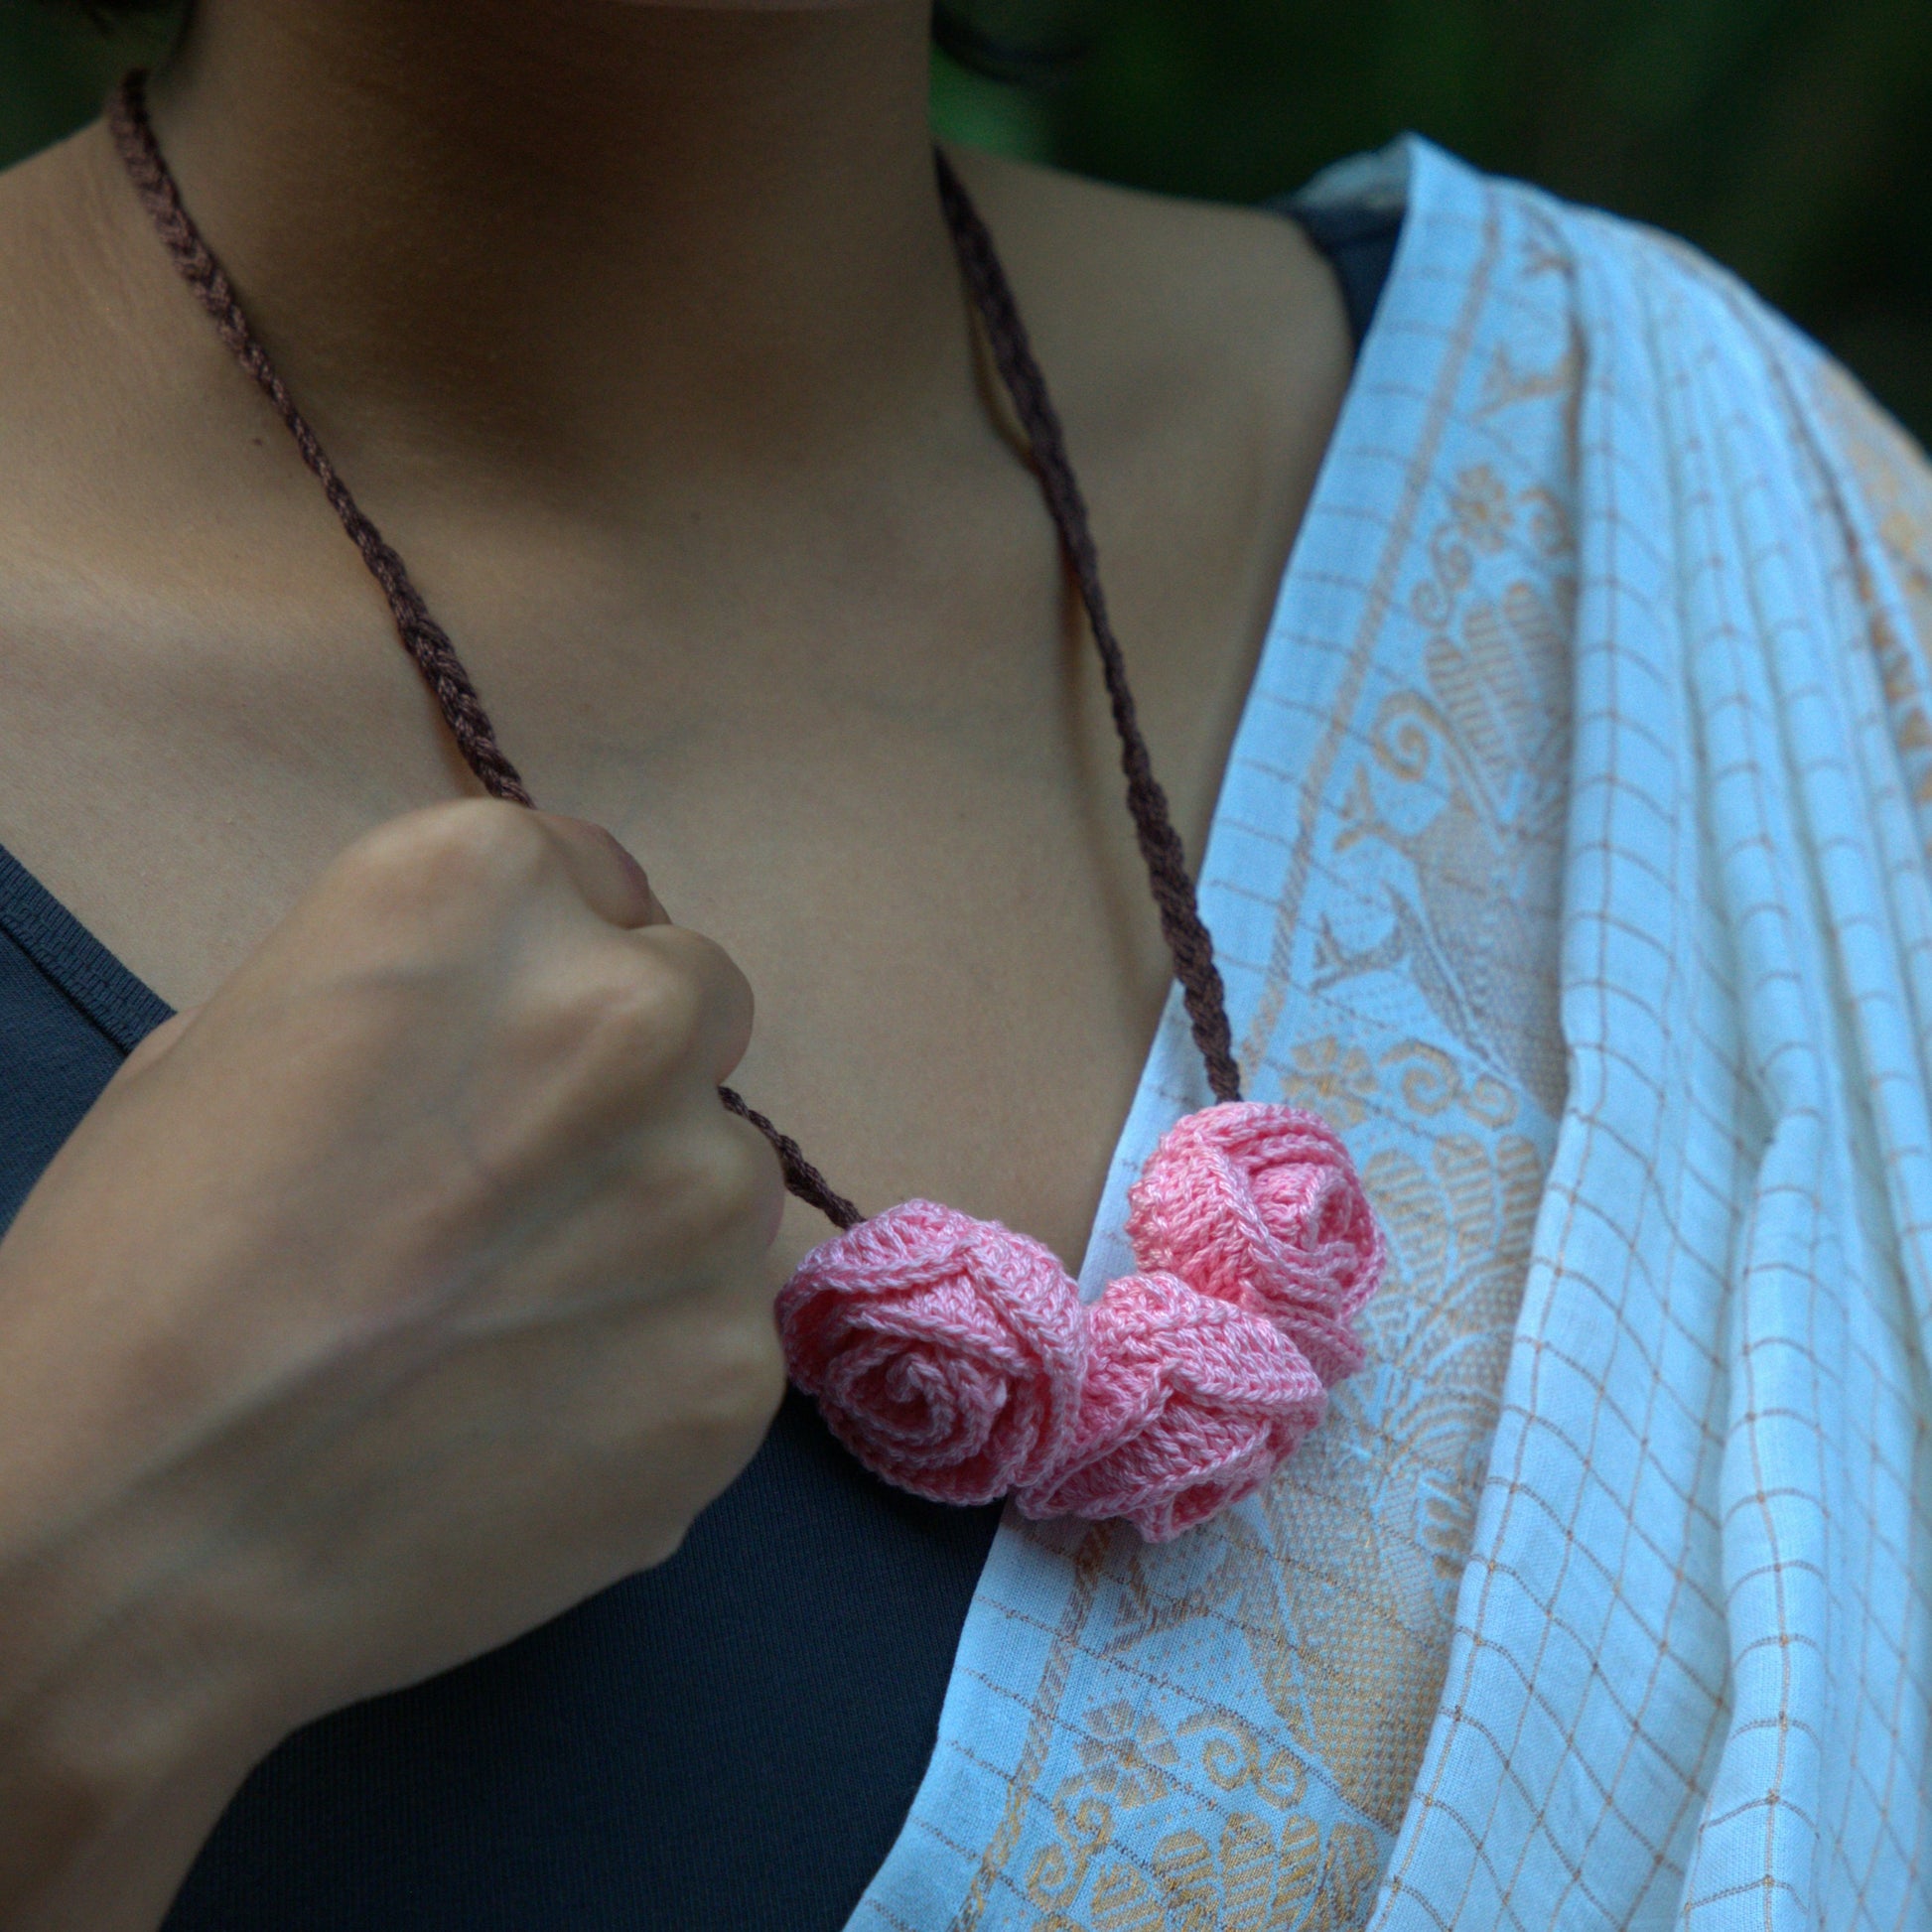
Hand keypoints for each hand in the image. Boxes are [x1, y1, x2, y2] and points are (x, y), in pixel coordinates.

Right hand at [0, 800, 784, 1928]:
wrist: (110, 1542)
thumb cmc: (133, 1271)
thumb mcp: (247, 1041)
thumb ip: (434, 994)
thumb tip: (534, 1015)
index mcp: (489, 892)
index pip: (603, 892)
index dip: (548, 989)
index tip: (495, 1071)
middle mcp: (634, 1013)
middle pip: (692, 1015)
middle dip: (621, 1088)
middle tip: (505, 1202)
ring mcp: (707, 1194)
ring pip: (719, 1184)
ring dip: (646, 1233)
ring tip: (500, 1338)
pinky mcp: (736, 1363)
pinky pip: (718, 1332)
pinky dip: (651, 1371)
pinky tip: (528, 1433)